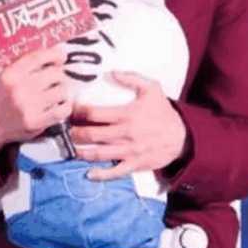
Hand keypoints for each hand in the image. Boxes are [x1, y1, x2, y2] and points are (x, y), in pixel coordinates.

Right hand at [0, 44, 70, 152]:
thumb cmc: (3, 98)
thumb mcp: (8, 75)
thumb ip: (28, 64)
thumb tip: (55, 54)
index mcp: (11, 74)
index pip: (39, 57)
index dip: (55, 54)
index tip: (61, 56)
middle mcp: (19, 88)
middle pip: (55, 74)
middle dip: (59, 76)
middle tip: (57, 81)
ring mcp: (28, 106)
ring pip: (62, 91)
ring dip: (62, 92)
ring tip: (56, 95)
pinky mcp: (36, 122)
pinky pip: (62, 110)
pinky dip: (65, 107)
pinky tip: (58, 106)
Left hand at [70, 71, 186, 180]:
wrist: (181, 136)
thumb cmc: (163, 112)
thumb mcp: (152, 88)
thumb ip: (131, 78)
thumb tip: (111, 72)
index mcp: (126, 115)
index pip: (94, 113)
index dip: (79, 111)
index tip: (70, 110)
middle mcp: (125, 134)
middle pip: (91, 135)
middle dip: (74, 133)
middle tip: (65, 130)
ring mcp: (128, 151)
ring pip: (98, 154)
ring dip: (81, 153)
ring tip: (71, 148)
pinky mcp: (134, 165)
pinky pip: (114, 172)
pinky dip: (100, 175)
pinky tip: (89, 173)